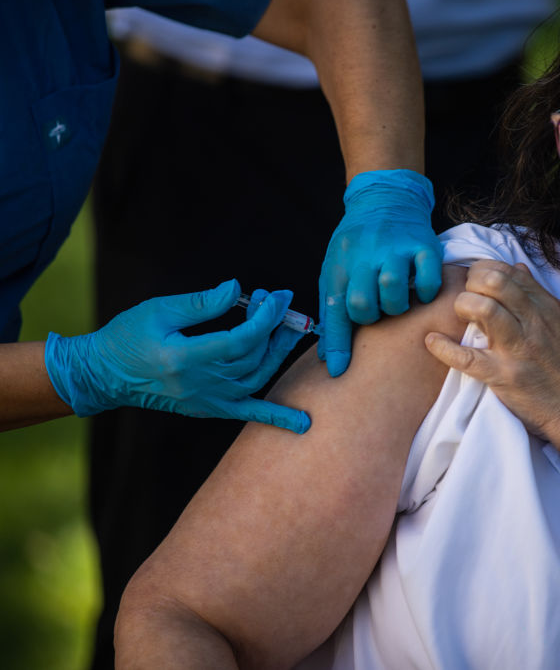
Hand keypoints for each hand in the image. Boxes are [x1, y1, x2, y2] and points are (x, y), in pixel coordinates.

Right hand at [44, 280, 310, 433]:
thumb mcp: (160, 310)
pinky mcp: (208, 409)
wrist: (104, 375)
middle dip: (273, 327)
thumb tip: (237, 288)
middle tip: (282, 301)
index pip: (239, 341)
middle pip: (252, 358)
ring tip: (293, 329)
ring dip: (279, 354)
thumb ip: (201, 302)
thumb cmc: (128, 336)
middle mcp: (198, 384)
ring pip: (257, 379)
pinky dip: (277, 417)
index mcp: (183, 358)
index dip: (264, 318)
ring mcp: (205, 400)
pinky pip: (248, 413)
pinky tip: (304, 423)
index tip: (276, 297)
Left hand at [318, 169, 441, 376]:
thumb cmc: (357, 246)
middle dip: (371, 316)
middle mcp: (366, 256)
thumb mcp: (336, 271)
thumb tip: (330, 360)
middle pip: (364, 303)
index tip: (340, 371)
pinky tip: (422, 290)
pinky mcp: (423, 245)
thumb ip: (333, 312)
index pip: (335, 310)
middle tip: (378, 311)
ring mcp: (395, 250)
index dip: (337, 345)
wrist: (384, 199)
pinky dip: (427, 292)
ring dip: (397, 306)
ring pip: (393, 291)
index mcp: (341, 265)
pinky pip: (429, 280)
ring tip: (398, 300)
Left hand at [424, 260, 559, 443]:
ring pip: (483, 309)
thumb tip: (517, 267)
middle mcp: (533, 322)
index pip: (509, 272)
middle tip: (466, 295)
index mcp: (546, 307)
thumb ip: (536, 294)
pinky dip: (443, 348)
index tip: (475, 280)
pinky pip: (466, 358)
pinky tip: (432, 342)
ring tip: (460, 314)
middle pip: (495, 282)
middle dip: (472, 282)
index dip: (484, 269)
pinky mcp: (503, 376)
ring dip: (463, 305)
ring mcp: (517, 349)